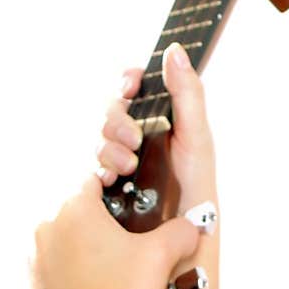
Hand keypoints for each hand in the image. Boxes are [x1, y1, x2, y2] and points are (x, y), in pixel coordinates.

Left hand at [29, 174, 203, 288]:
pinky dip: (67, 268)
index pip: (93, 174)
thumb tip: (190, 228)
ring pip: (61, 234)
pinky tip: (89, 288)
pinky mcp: (23, 280)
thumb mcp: (159, 259)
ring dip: (82, 243)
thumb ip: (180, 233)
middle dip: (100, 218)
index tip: (130, 201)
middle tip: (124, 239)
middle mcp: (43, 223)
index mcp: (73, 206)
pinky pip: (48, 262)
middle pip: (75, 205)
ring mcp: (29, 253)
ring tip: (108, 267)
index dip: (116, 183)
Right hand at [96, 42, 217, 217]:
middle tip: (133, 139)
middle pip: (111, 112)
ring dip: (109, 148)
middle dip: (116, 120)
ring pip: (99, 140)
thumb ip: (187, 93)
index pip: (134, 88)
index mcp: (160, 121)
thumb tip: (174, 50)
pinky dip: (98, 170)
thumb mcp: (196, 137)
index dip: (127, 81)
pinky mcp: (107, 187)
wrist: (187, 238)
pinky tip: (109, 181)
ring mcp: (122, 162)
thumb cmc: (198, 187)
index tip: (131, 83)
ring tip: (128, 167)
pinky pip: (90, 168)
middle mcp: (139, 139)